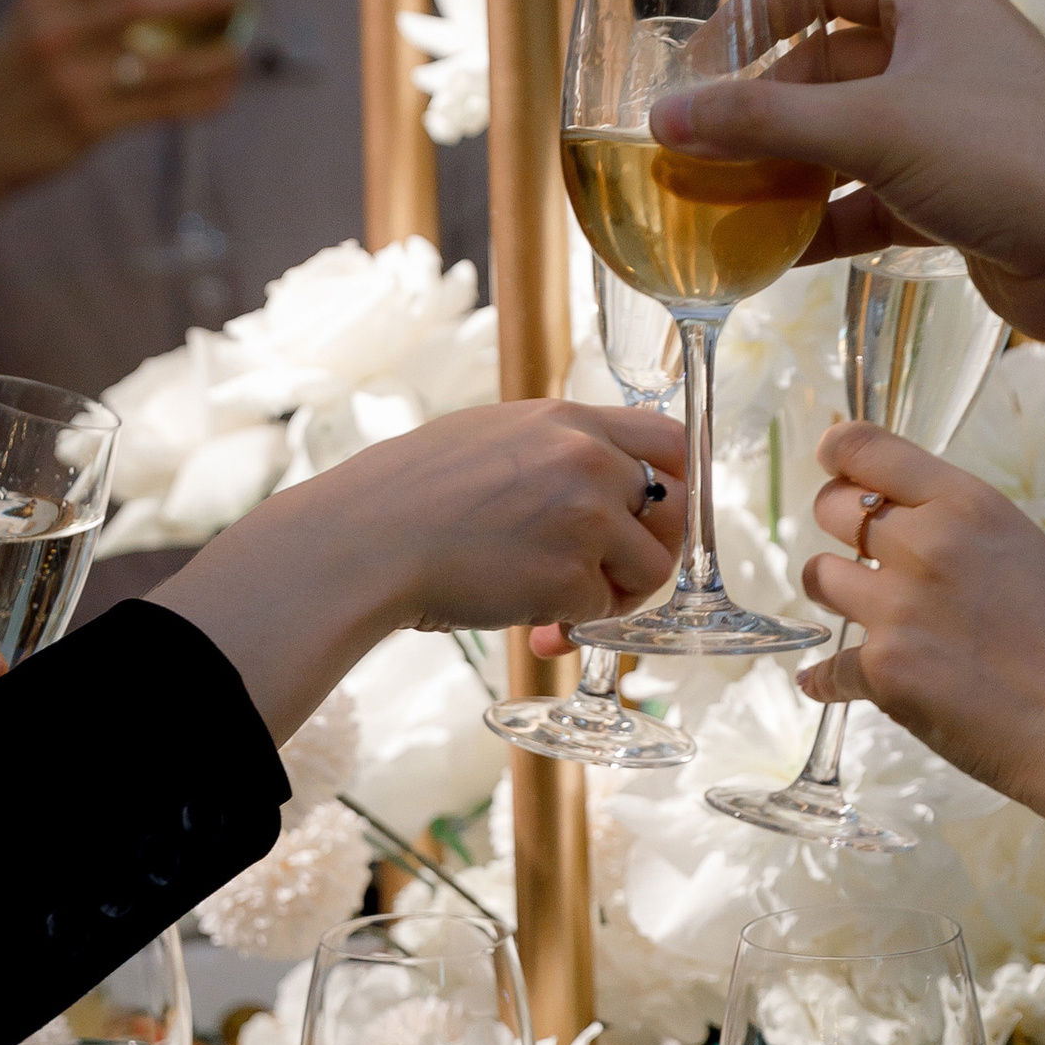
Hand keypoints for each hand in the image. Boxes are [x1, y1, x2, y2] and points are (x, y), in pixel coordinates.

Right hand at [0, 0, 245, 267]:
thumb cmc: (15, 81)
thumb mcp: (33, 26)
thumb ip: (85, 1)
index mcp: (41, 1)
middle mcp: (53, 35)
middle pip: (140, 6)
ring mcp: (69, 82)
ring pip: (159, 61)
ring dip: (210, 54)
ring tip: (240, 50)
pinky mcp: (86, 126)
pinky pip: (157, 107)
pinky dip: (197, 99)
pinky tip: (223, 94)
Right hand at [152, 400, 685, 745]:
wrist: (365, 541)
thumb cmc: (408, 495)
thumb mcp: (489, 437)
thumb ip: (552, 450)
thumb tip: (596, 481)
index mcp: (567, 419)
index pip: (670, 438)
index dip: (679, 482)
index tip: (663, 513)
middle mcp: (587, 459)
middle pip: (675, 508)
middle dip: (652, 548)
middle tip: (613, 576)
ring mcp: (585, 517)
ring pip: (649, 568)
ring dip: (612, 595)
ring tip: (557, 604)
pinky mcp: (571, 576)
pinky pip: (601, 611)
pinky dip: (572, 625)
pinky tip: (528, 623)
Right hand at [651, 0, 1044, 465]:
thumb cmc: (1005, 157)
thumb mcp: (868, 129)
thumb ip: (760, 125)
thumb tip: (667, 120)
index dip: (757, 11)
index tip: (702, 60)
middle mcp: (946, 48)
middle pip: (827, 63)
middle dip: (763, 108)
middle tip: (700, 148)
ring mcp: (954, 121)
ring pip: (848, 134)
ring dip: (789, 168)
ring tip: (724, 202)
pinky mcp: (960, 188)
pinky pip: (872, 192)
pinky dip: (828, 216)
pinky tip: (779, 251)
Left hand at [800, 421, 1044, 812]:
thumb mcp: (1018, 543)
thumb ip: (955, 517)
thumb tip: (894, 510)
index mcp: (964, 504)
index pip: (866, 448)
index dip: (837, 452)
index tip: (832, 465)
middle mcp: (924, 544)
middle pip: (831, 507)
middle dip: (838, 526)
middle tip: (863, 553)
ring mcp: (897, 608)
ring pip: (819, 575)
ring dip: (837, 591)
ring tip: (872, 613)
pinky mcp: (883, 669)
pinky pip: (827, 666)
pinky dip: (831, 679)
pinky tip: (840, 682)